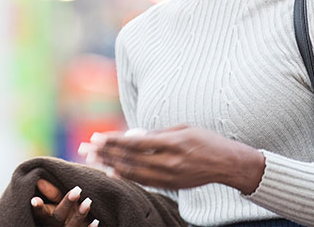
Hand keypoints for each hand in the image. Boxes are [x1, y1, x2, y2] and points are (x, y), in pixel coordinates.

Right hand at [30, 178, 99, 226]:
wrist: (68, 224)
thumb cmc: (61, 210)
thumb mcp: (55, 202)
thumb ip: (51, 193)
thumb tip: (40, 180)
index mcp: (47, 218)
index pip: (41, 213)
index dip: (38, 207)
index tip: (35, 199)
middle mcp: (55, 226)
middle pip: (58, 218)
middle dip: (67, 204)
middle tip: (77, 190)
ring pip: (72, 226)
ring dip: (80, 214)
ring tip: (88, 201)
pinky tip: (96, 221)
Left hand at [90, 125, 264, 193]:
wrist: (228, 164)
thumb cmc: (205, 140)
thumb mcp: (183, 128)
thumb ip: (157, 133)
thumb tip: (133, 135)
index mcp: (172, 143)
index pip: (135, 143)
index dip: (113, 141)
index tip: (96, 137)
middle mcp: (169, 162)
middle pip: (130, 159)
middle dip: (105, 153)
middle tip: (86, 149)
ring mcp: (170, 176)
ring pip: (134, 172)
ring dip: (111, 166)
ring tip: (94, 160)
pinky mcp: (172, 185)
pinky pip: (144, 182)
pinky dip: (127, 177)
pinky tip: (113, 172)